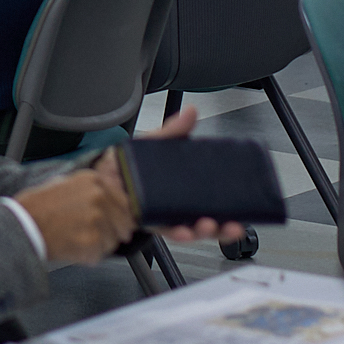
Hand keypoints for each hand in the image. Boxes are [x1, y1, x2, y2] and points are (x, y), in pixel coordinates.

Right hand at [13, 159, 137, 263]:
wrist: (22, 225)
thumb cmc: (37, 207)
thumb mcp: (65, 184)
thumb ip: (92, 191)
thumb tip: (114, 204)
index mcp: (94, 180)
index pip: (126, 203)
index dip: (122, 217)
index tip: (120, 224)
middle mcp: (99, 197)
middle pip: (125, 224)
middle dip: (113, 233)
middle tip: (92, 235)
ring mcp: (97, 219)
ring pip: (113, 242)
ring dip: (98, 245)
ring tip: (74, 238)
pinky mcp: (92, 240)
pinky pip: (99, 255)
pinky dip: (87, 256)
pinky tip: (70, 246)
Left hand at [121, 106, 249, 245]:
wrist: (102, 172)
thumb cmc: (131, 162)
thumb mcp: (155, 143)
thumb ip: (173, 131)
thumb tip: (191, 112)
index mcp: (184, 187)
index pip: (211, 201)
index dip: (229, 210)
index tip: (241, 214)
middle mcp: (178, 205)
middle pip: (207, 220)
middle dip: (222, 227)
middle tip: (232, 224)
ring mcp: (164, 215)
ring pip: (189, 229)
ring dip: (202, 231)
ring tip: (208, 225)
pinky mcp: (148, 221)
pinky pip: (165, 230)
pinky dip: (175, 231)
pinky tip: (181, 229)